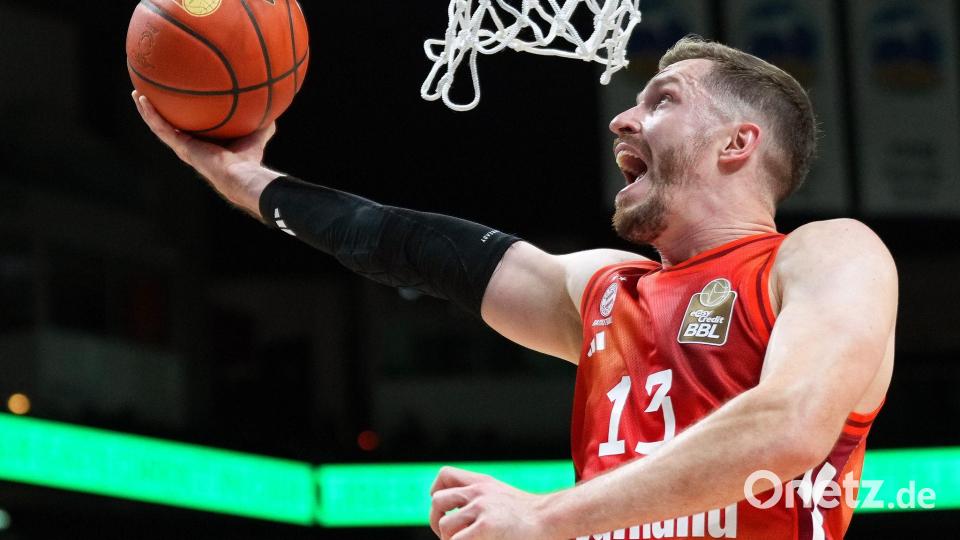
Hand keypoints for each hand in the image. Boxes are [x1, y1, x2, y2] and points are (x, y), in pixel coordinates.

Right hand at [131, 90, 280, 216]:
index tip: (178, 103)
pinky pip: (160, 127)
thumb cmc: (250, 160)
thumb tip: (274, 111)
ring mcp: (183, 147)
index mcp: (205, 145)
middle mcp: (190, 146)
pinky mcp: (180, 147)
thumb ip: (264, 124)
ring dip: (147, 110)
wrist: (240, 174)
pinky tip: (141, 98)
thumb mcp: (257, 135)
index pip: (190, 129)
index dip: (183, 117)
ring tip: (137, 94)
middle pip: (170, 126)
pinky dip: (149, 113)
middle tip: (149, 96)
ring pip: (159, 126)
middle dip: (160, 112)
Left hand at [429, 467, 556, 539]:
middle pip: (437, 501)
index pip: (445, 475)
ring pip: (445, 526)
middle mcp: (478, 492)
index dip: (436, 492)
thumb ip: (482, 498)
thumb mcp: (502, 495)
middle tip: (450, 536)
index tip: (445, 510)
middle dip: (438, 521)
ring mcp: (481, 508)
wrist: (552, 517)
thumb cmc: (531, 515)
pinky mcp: (486, 527)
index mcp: (482, 483)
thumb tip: (460, 512)